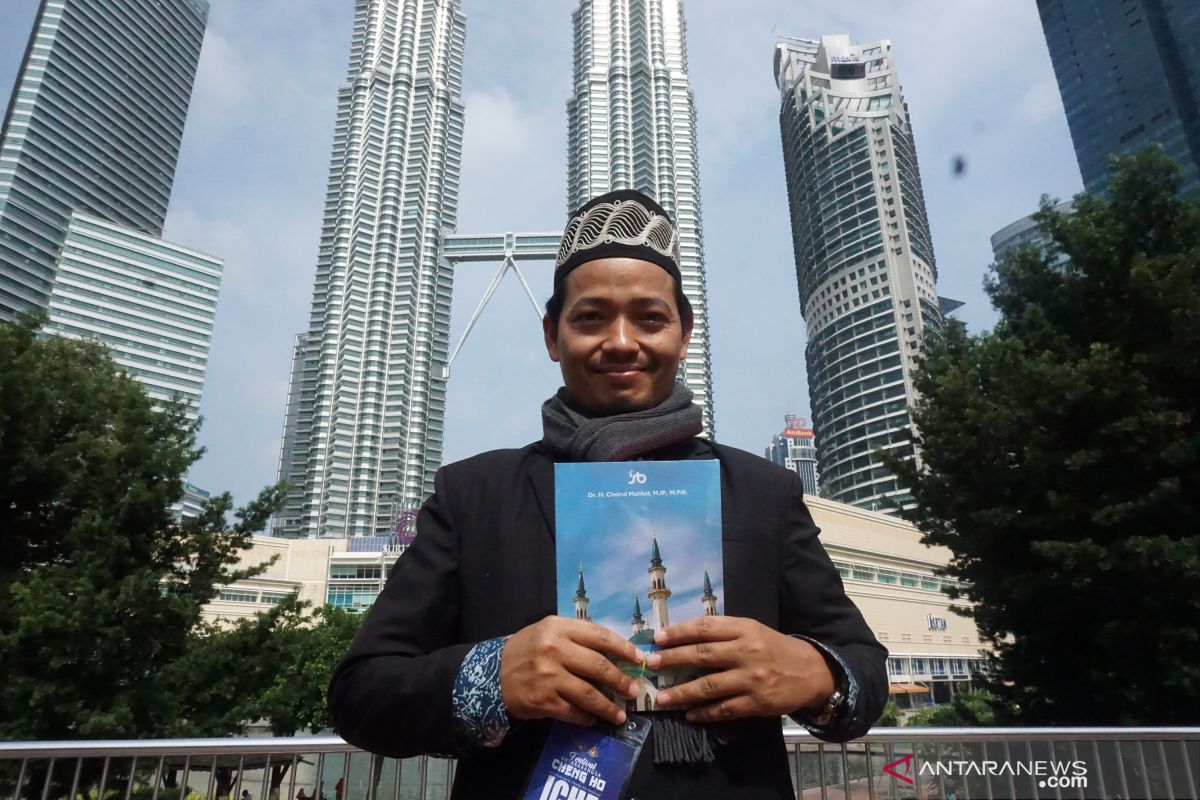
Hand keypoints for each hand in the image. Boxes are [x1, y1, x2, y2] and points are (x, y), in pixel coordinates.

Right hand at [500, 616, 640, 726]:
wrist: (492, 674)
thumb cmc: (527, 650)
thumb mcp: (549, 632)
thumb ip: (578, 638)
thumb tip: (615, 654)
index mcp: (559, 628)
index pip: (600, 636)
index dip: (624, 649)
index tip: (639, 660)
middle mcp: (554, 650)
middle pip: (599, 666)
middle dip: (621, 681)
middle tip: (633, 691)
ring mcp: (549, 677)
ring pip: (589, 694)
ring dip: (608, 707)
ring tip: (620, 715)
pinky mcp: (543, 701)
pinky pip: (573, 712)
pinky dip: (586, 717)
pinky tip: (593, 719)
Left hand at [646, 616, 835, 722]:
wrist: (812, 672)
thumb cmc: (775, 648)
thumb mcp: (753, 631)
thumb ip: (724, 633)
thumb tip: (684, 638)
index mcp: (745, 629)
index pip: (706, 627)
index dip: (680, 632)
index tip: (658, 638)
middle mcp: (746, 652)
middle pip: (703, 655)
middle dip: (673, 659)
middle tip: (652, 664)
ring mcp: (751, 679)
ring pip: (709, 686)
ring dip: (681, 693)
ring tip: (661, 698)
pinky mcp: (756, 703)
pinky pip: (724, 709)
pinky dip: (704, 713)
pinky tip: (689, 714)